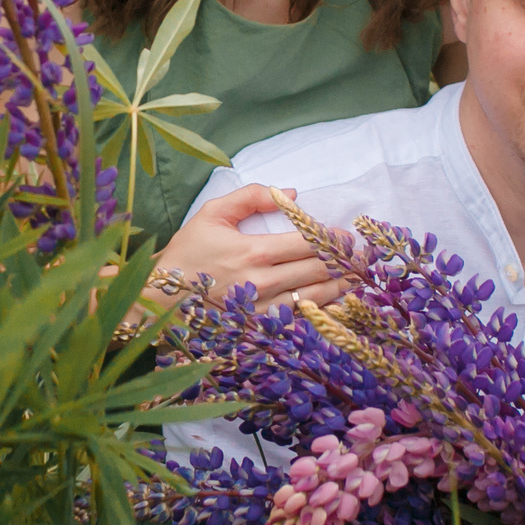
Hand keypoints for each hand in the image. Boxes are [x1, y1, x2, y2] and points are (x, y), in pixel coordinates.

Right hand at [149, 184, 345, 311]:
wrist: (161, 299)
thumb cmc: (187, 253)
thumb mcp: (212, 213)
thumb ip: (251, 197)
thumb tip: (292, 194)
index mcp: (254, 251)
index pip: (308, 242)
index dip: (334, 239)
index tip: (347, 237)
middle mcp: (263, 283)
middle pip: (318, 270)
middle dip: (346, 262)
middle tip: (363, 257)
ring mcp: (263, 310)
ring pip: (316, 297)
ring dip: (341, 287)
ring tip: (357, 278)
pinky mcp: (260, 330)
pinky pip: (301, 321)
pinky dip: (323, 313)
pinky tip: (337, 307)